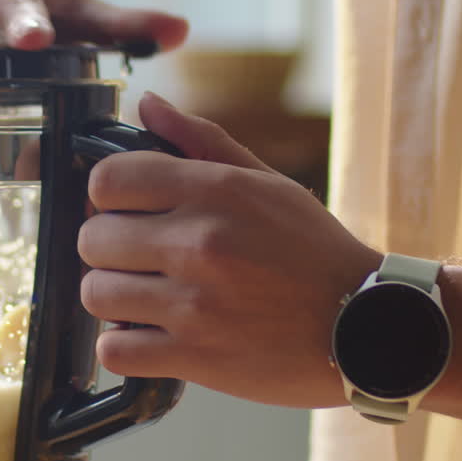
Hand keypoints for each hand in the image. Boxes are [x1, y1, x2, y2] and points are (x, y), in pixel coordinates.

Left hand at [77, 93, 381, 408]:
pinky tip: (150, 336)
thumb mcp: (267, 183)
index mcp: (214, 191)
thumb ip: (200, 140)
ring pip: (94, 294)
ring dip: (112, 298)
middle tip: (137, 259)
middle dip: (108, 249)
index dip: (107, 196)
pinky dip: (124, 346)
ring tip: (144, 298)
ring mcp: (194, 303)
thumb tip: (148, 103)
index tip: (125, 211)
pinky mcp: (194, 357)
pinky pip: (113, 350)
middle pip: (92, 239)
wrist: (370, 329)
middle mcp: (199, 242)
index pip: (107, 179)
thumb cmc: (315, 253)